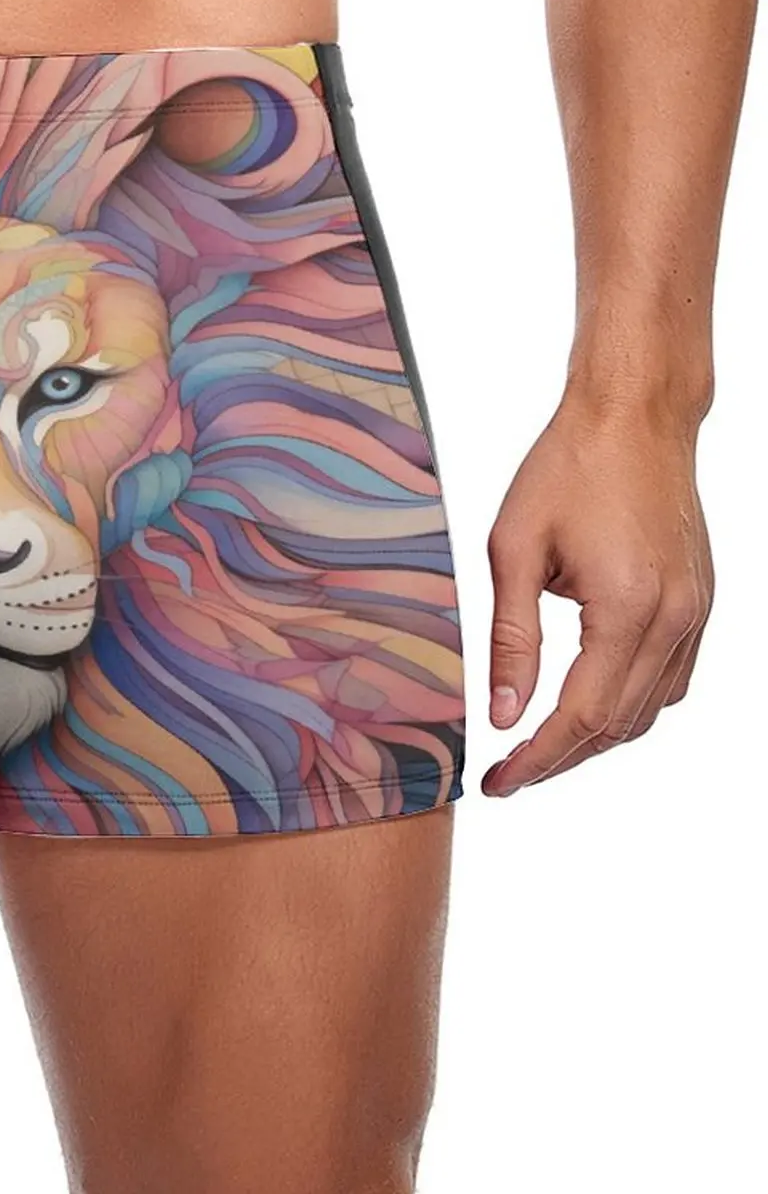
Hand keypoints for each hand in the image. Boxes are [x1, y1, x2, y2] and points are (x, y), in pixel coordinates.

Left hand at [482, 393, 712, 797]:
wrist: (634, 419)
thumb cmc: (568, 469)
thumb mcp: (514, 548)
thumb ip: (511, 637)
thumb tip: (502, 712)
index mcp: (627, 608)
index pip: (581, 715)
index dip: (537, 758)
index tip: (499, 781)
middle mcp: (674, 620)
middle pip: (617, 725)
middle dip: (561, 758)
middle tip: (509, 775)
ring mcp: (697, 614)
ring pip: (649, 710)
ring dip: (595, 739)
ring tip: (539, 749)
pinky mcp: (701, 603)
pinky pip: (670, 679)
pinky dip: (629, 706)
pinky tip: (588, 707)